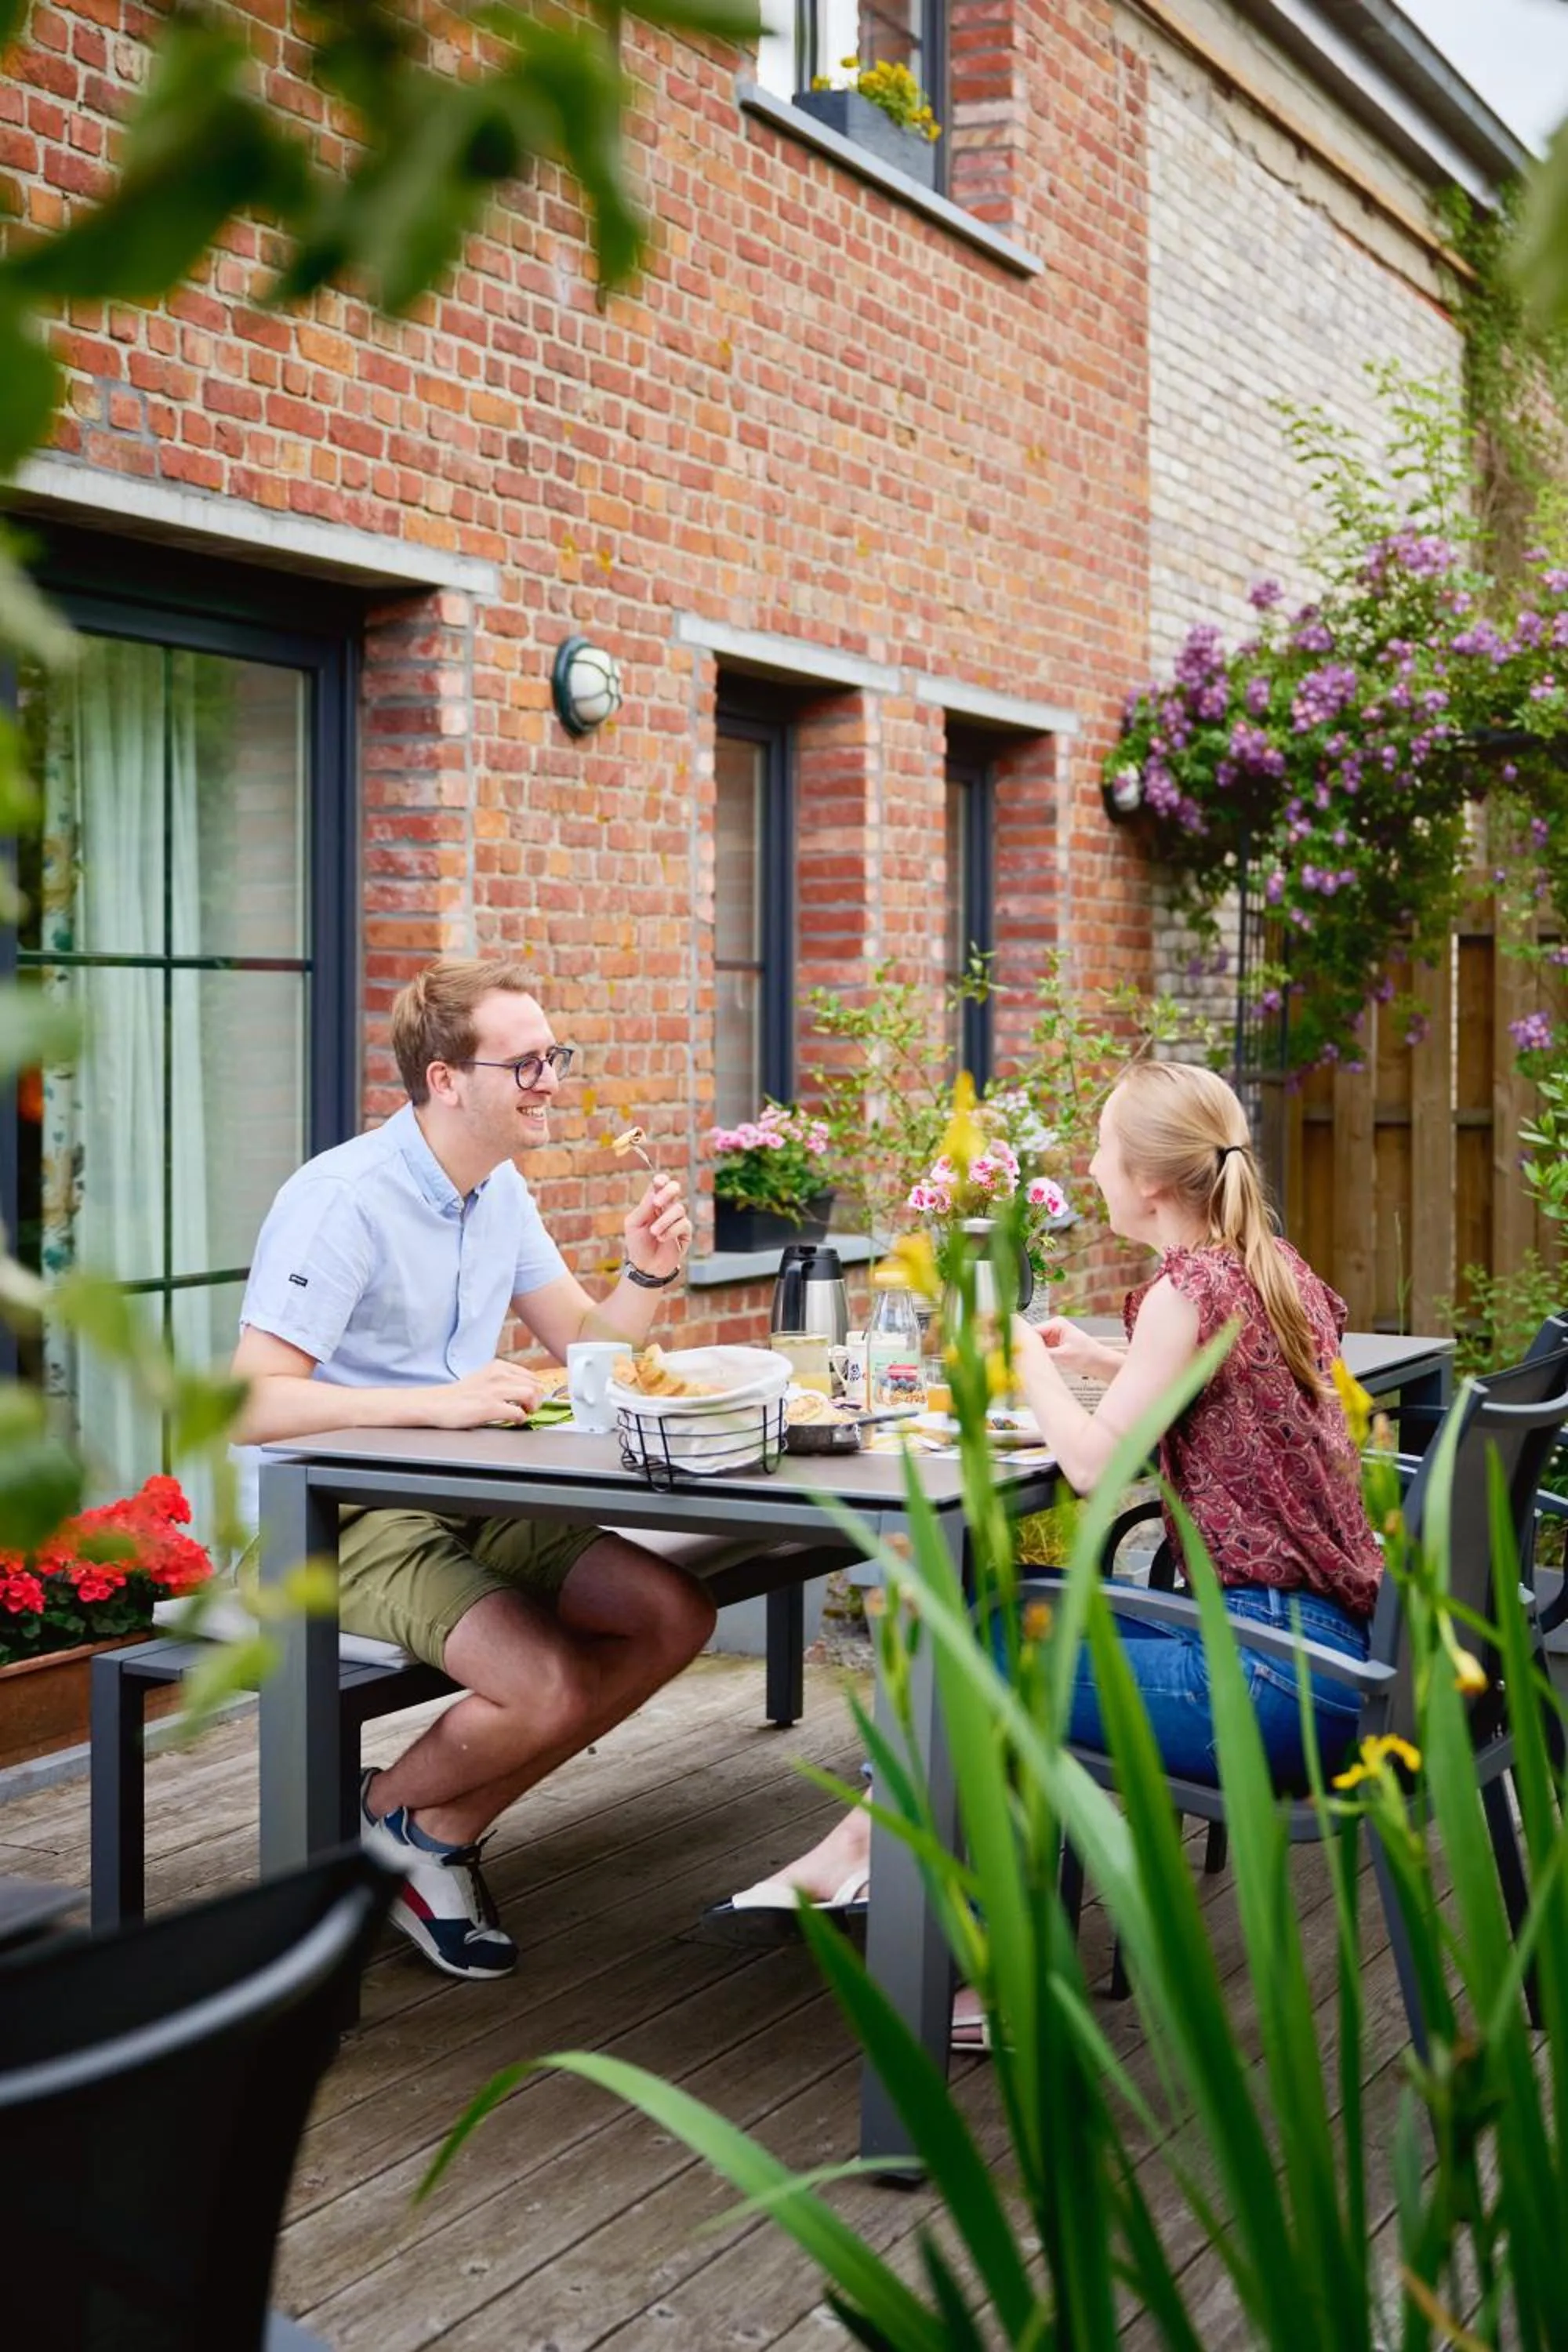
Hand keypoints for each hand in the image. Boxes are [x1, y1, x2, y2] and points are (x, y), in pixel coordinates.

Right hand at [431, 1359, 550, 1428]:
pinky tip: (513, 1421)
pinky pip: (518, 1412)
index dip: (535, 1391)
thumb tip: (526, 1391)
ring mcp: (494, 1390)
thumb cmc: (460, 1395)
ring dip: (531, 1408)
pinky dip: (520, 1418)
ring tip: (523, 1414)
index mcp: (498, 1366)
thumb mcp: (484, 1378)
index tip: (531, 1401)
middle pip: (535, 1385)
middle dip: (536, 1400)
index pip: (531, 1376)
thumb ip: (503, 1381)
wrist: (436, 1404)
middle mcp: (499, 1374)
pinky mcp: (490, 1407)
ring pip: (531, 1395)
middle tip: (528, 1410)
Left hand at [624, 1172, 691, 1280]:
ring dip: (664, 1221)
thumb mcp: (634, 1223)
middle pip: (675, 1189)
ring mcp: (677, 1219)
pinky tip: (661, 1238)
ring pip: (678, 1209)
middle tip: (657, 1203)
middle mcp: (666, 1208)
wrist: (645, 1266)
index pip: (660, 1185)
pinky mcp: (685, 1232)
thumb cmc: (637, 1243)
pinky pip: (683, 1224)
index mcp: (653, 1203)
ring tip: (654, 1233)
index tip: (658, 1183)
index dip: (662, 1180)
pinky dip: (671, 1230)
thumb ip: (645, 1206)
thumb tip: (656, 1189)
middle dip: (668, 1192)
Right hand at [1012, 1313, 1113, 1380]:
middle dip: (1028, 1349)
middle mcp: (1054, 1328)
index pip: (1033, 1331)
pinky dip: (1039, 1357)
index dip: (1024, 1342)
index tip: (1016, 1352)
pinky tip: (1036, 1364)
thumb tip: (1027, 1355)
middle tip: (1022, 1360)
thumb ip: (1044, 1354)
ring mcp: (1054, 1337)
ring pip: (1036, 1345)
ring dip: (1034, 1354)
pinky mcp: (1055, 1346)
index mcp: (1056, 1323)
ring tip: (1029, 1364)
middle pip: (1032, 1338)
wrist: (1101, 1364)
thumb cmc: (1089, 1356)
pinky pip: (1041, 1350)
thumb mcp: (1063, 1356)